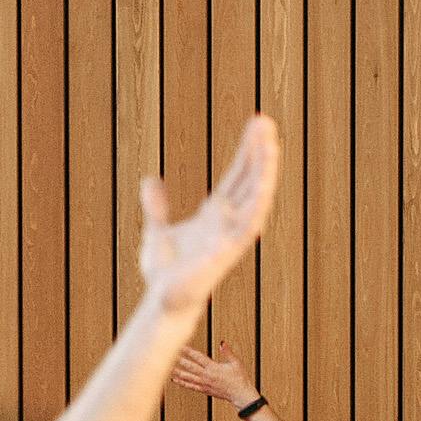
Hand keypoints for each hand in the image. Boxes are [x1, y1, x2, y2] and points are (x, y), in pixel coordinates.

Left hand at [137, 115, 282, 309]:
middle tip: (266, 120)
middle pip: (251, 179)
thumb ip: (156, 206)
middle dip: (259, 151)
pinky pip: (248, 225)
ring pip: (256, 197)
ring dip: (264, 171)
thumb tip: (150, 181)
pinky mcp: (229, 251)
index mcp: (216, 213)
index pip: (238, 175)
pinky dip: (256, 205)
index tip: (258, 125)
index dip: (248, 151)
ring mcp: (232, 235)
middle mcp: (229, 220)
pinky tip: (263, 183)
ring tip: (269, 144)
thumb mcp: (157, 230)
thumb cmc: (165, 271)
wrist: (163, 300)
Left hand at [172, 342, 257, 409]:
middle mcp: (207, 376)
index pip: (198, 357)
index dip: (188, 351)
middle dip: (178, 360)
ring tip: (167, 367)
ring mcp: (204, 384)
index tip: (180, 345)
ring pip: (187, 377)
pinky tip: (175, 380)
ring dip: (177, 372)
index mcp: (213, 368)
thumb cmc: (239, 379)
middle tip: (168, 354)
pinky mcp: (204, 389)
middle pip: (189, 367)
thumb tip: (222, 343)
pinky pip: (191, 386)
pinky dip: (182, 383)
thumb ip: (227, 352)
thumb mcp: (235, 363)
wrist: (240, 395)